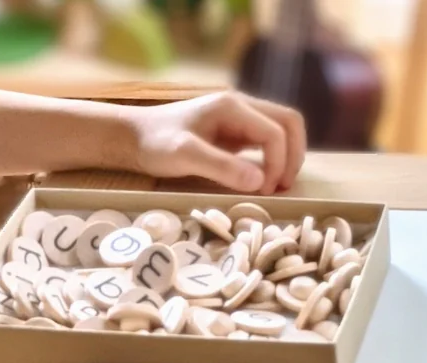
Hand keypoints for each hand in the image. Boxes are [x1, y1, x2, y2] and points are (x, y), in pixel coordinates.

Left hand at [127, 92, 306, 195]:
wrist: (134, 137)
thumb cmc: (155, 144)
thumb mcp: (184, 156)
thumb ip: (221, 167)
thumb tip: (259, 182)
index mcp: (233, 107)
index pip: (276, 131)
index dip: (279, 163)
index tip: (264, 191)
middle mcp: (241, 107)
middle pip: (289, 123)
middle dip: (293, 156)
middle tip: (281, 188)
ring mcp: (239, 120)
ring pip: (281, 131)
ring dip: (287, 158)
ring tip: (275, 187)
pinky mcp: (234, 134)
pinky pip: (266, 142)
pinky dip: (273, 160)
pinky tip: (262, 182)